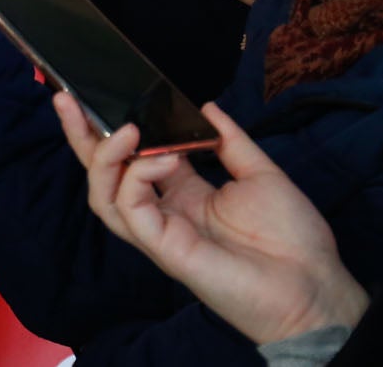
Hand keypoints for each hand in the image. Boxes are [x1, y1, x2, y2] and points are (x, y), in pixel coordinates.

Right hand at [53, 94, 367, 344]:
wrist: (315, 286)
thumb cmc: (294, 239)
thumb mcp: (261, 174)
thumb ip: (229, 140)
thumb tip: (205, 105)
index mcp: (183, 192)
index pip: (133, 157)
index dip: (110, 129)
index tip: (94, 96)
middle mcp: (163, 210)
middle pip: (103, 174)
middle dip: (81, 136)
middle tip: (66, 99)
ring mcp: (160, 231)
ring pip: (103, 195)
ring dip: (105, 157)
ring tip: (126, 128)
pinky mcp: (164, 247)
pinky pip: (131, 208)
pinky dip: (137, 177)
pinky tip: (164, 157)